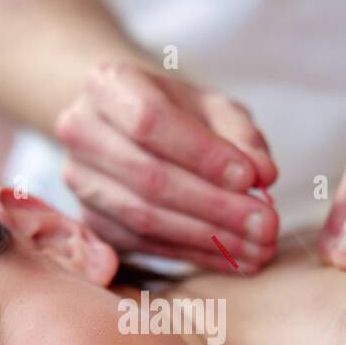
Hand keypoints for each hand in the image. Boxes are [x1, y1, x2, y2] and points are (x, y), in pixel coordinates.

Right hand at [55, 61, 279, 272]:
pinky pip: (144, 245)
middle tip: (266, 225)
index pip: (151, 122)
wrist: (126, 127)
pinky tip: (234, 258)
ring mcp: (79, 180)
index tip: (251, 178)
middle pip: (148, 177)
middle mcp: (81, 131)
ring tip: (258, 248)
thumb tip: (263, 174)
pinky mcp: (90, 221)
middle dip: (215, 206)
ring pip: (144, 219)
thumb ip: (240, 135)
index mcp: (107, 85)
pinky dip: (194, 254)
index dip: (202, 154)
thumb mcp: (213, 108)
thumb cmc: (177, 112)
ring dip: (207, 239)